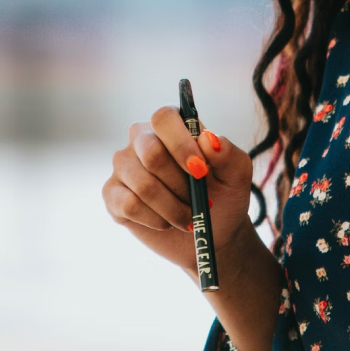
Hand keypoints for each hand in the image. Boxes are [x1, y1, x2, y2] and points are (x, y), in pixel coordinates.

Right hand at [103, 106, 256, 276]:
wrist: (210, 233)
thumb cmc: (223, 195)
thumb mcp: (236, 176)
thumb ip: (228, 153)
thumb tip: (209, 139)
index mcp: (171, 125)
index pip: (164, 118)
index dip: (181, 144)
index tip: (201, 171)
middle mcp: (142, 139)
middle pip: (151, 152)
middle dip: (180, 184)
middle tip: (200, 201)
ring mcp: (124, 166)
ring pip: (142, 184)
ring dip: (172, 208)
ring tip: (188, 216)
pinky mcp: (113, 194)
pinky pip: (129, 205)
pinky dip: (155, 220)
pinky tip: (166, 223)